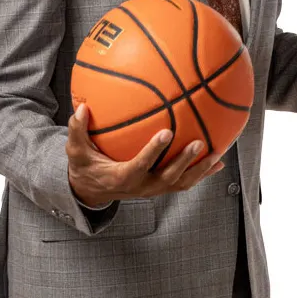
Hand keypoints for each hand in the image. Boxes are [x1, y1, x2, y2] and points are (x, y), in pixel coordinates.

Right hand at [66, 104, 225, 205]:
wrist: (92, 190)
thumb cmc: (86, 166)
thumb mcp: (76, 152)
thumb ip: (78, 131)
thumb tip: (81, 107)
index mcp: (122, 177)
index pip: (140, 165)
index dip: (154, 151)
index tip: (167, 132)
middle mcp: (141, 186)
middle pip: (167, 177)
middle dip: (184, 161)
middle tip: (199, 143)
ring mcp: (154, 189)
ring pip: (181, 183)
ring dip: (200, 170)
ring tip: (218, 154)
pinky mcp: (162, 189)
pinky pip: (186, 182)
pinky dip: (203, 173)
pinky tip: (220, 161)